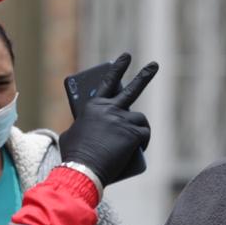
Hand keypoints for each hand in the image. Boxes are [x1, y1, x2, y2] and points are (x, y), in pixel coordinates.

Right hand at [58, 53, 158, 186]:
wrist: (82, 168)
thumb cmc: (74, 154)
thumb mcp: (71, 134)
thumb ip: (82, 126)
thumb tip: (87, 130)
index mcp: (93, 106)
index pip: (108, 81)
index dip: (118, 68)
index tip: (126, 57)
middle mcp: (109, 109)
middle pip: (132, 89)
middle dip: (144, 76)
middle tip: (154, 65)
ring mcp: (122, 120)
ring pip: (139, 119)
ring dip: (138, 128)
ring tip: (133, 141)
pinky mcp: (132, 133)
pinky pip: (144, 134)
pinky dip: (143, 142)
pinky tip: (136, 150)